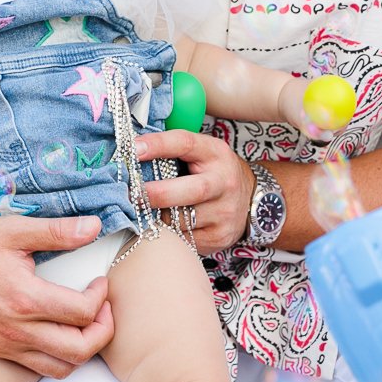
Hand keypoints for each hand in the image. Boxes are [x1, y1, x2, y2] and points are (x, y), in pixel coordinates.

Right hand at [0, 215, 115, 377]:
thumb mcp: (13, 230)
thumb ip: (57, 231)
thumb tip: (95, 226)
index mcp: (24, 298)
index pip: (82, 312)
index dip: (101, 297)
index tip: (99, 281)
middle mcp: (17, 330)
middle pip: (80, 350)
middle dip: (103, 330)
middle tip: (103, 307)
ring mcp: (8, 346)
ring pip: (64, 368)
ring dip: (85, 348)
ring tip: (86, 323)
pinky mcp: (1, 352)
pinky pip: (43, 369)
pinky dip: (62, 358)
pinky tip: (62, 332)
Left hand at [134, 129, 254, 252]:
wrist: (251, 198)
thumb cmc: (214, 172)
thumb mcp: (201, 152)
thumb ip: (172, 149)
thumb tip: (130, 148)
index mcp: (215, 154)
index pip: (185, 144)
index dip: (158, 145)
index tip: (133, 148)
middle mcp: (224, 183)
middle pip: (191, 190)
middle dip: (157, 193)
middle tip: (132, 194)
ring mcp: (224, 212)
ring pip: (182, 219)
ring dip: (158, 216)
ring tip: (143, 211)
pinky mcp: (218, 236)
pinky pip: (183, 238)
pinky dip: (168, 233)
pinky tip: (162, 225)